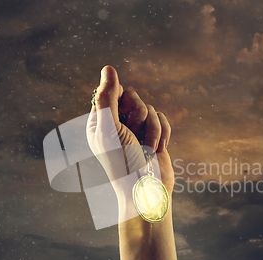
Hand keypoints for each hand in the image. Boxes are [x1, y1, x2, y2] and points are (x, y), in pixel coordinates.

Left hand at [87, 66, 173, 192]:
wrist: (146, 189)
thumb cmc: (123, 162)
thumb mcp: (111, 128)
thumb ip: (107, 98)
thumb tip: (109, 68)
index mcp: (99, 121)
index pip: (111, 91)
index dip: (120, 100)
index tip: (121, 117)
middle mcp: (116, 123)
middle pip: (133, 97)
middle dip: (138, 115)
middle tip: (133, 135)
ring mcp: (136, 130)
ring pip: (150, 108)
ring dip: (152, 129)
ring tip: (147, 148)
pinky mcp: (154, 135)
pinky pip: (163, 118)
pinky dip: (163, 133)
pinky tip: (158, 149)